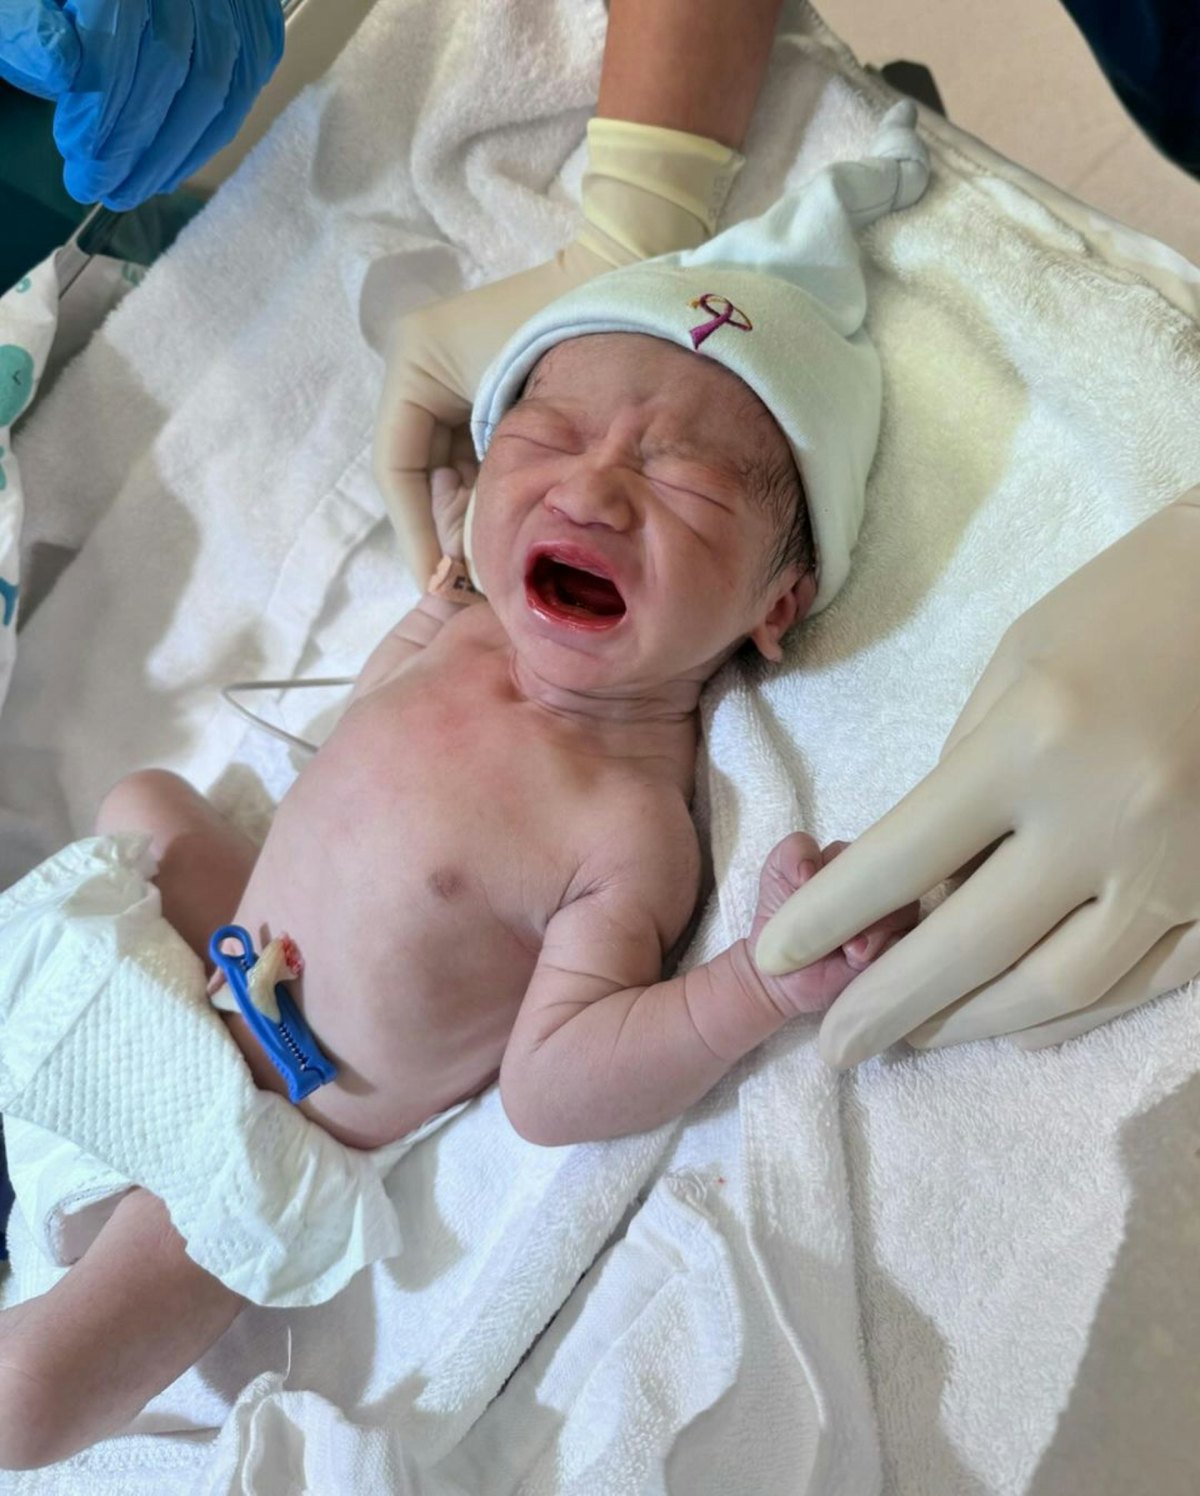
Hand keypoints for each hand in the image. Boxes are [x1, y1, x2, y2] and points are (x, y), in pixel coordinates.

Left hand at [0, 0, 283, 209]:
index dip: (103, 111)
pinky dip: (211, 136)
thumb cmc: (74, 2)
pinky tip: (175, 166)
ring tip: (137, 189)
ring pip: (217, 87)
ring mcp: (230, 1)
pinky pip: (244, 87)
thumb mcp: (26, 1)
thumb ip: (26, 28)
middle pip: (172, 68)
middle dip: (137, 143)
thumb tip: (57, 70)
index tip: (80, 159)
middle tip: (106, 190)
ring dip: (176, 154)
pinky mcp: (258, 23)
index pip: (119, 40)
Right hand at [372, 118, 741, 584]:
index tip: (437, 580)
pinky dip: (484, 495)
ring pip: (442, 472)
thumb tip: (473, 556)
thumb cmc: (569, 335)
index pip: (395, 467)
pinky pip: (468, 458)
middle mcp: (418, 371)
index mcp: (414, 363)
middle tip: (466, 584)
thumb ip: (489, 484)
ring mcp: (447, 381)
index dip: (413, 531)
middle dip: (440, 531)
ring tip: (487, 568)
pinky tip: (504, 532)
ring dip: (463, 519)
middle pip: (416, 474)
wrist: (620, 277)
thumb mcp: (521, 419)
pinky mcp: (479, 392)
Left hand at [755, 489, 1199, 1065]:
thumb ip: (961, 779)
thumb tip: (917, 884)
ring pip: (1057, 988)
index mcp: (1033, 742)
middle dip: (887, 1004)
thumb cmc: (1117, 613)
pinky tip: (1014, 1023)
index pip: (904, 857)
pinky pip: (1141, 983)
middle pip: (970, 945)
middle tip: (835, 1046)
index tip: (775, 956)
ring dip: (973, 1025)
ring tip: (912, 1038)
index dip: (829, 918)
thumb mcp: (1010, 670)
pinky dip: (1068, 1013)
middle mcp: (1105, 816)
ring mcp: (1179, 866)